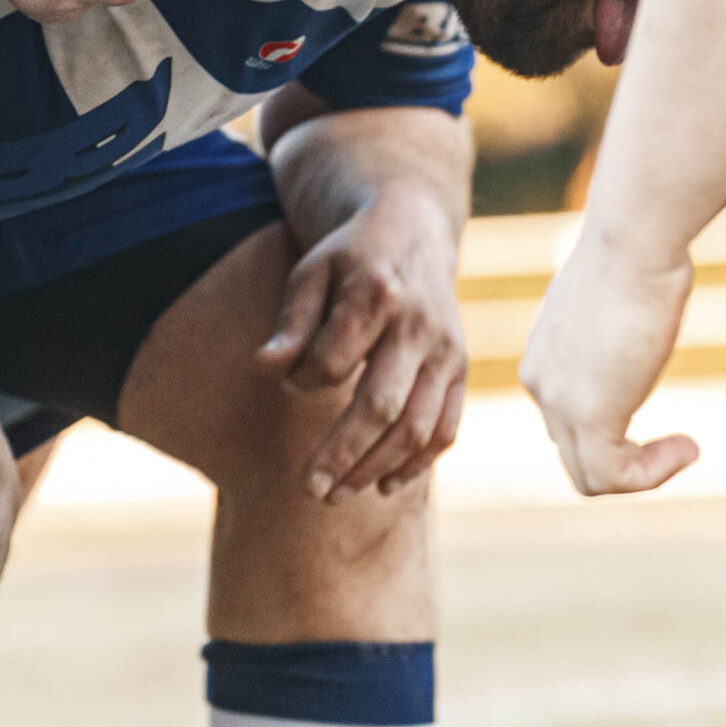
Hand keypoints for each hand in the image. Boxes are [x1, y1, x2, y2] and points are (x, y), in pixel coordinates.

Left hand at [258, 182, 469, 500]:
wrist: (413, 231)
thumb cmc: (349, 258)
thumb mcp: (312, 272)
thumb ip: (291, 321)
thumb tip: (266, 367)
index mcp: (378, 294)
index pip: (335, 359)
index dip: (303, 379)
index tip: (286, 380)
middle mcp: (420, 327)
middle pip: (383, 406)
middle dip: (344, 453)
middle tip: (309, 489)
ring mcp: (447, 352)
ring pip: (417, 427)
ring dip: (376, 468)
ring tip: (336, 494)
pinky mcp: (460, 370)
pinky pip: (445, 429)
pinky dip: (417, 464)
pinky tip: (383, 485)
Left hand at [519, 227, 699, 495]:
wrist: (634, 244)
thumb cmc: (639, 258)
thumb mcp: (616, 306)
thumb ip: (614, 338)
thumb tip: (634, 343)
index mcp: (544, 360)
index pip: (567, 425)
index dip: (618, 435)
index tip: (662, 422)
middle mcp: (540, 384)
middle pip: (575, 454)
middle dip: (628, 460)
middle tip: (678, 444)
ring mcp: (558, 402)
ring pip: (591, 476)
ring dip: (645, 474)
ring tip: (687, 449)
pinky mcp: (588, 413)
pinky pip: (611, 477)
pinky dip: (652, 474)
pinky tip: (688, 448)